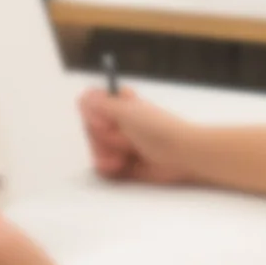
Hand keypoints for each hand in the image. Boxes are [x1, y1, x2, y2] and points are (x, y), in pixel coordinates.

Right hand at [80, 85, 201, 184]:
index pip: (91, 106)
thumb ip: (102, 104)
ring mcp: (122, 144)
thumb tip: (83, 96)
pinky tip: (119, 166)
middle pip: (90, 131)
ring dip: (103, 155)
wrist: (182, 155)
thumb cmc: (158, 129)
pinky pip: (104, 167)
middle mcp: (119, 123)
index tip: (101, 121)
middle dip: (98, 138)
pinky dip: (108, 168)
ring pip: (96, 150)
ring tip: (119, 158)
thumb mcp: (127, 111)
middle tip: (114, 139)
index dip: (92, 115)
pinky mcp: (125, 164)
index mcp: (120, 105)